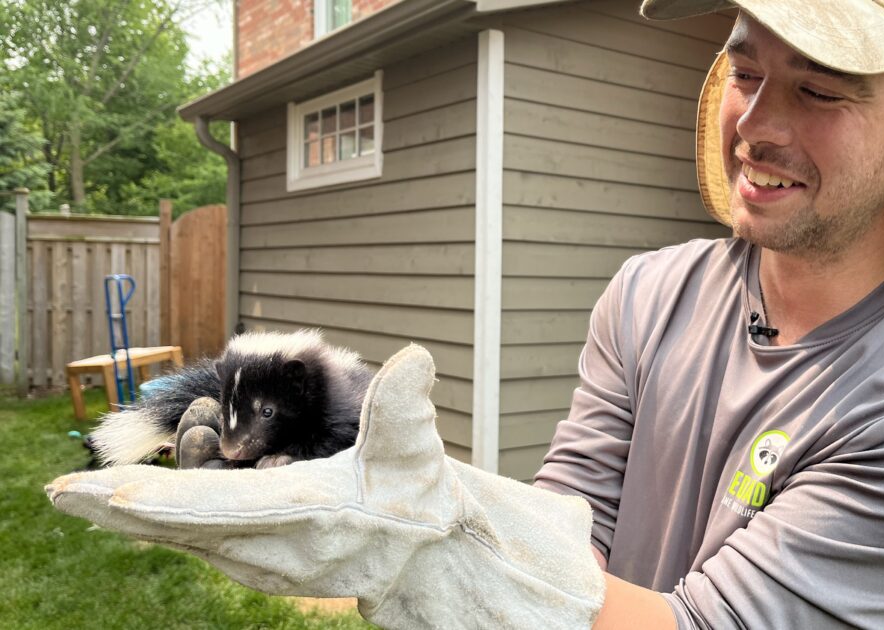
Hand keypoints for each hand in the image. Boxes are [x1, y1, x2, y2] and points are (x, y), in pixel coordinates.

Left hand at [47, 345, 604, 627]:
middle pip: (182, 532)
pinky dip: (165, 528)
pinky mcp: (265, 566)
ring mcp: (267, 566)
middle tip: (61, 494)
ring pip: (186, 542)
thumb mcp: (419, 454)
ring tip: (87, 497)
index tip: (100, 494)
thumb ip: (408, 408)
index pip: (216, 511)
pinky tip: (137, 514)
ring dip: (139, 519)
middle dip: (121, 513)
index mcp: (308, 519)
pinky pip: (201, 547)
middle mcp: (278, 552)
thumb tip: (415, 359)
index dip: (156, 503)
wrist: (439, 562)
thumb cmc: (426, 504)